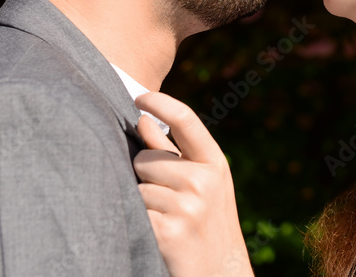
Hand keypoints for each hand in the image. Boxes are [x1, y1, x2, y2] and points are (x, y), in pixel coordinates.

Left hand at [133, 92, 253, 276]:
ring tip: (166, 221)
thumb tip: (143, 119)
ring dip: (143, 204)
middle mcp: (204, 180)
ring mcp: (188, 206)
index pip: (186, 119)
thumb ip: (171, 152)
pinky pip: (135, 212)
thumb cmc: (206, 225)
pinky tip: (159, 236)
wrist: (220, 275)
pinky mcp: (168, 231)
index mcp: (214, 164)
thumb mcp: (201, 184)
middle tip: (168, 202)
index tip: (139, 96)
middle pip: (146, 159)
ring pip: (137, 187)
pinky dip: (140, 223)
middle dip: (146, 177)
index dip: (160, 102)